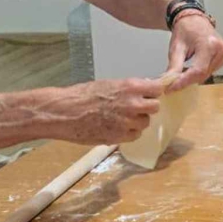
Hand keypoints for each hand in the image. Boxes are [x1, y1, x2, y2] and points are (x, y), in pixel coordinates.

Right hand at [56, 77, 170, 143]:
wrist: (65, 112)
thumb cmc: (82, 95)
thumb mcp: (109, 84)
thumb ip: (128, 89)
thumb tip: (142, 91)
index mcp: (131, 87)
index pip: (157, 89)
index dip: (153, 92)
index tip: (149, 94)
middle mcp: (133, 104)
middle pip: (155, 107)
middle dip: (147, 107)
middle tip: (136, 107)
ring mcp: (128, 122)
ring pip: (145, 123)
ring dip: (137, 121)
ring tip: (122, 118)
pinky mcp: (120, 137)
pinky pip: (135, 135)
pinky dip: (129, 133)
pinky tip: (117, 127)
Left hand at [164, 10, 222, 89]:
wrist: (194, 19)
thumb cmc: (185, 30)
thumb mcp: (176, 48)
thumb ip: (174, 67)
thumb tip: (168, 83)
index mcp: (209, 44)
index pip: (197, 70)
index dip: (184, 82)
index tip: (171, 88)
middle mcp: (220, 49)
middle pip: (203, 74)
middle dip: (186, 81)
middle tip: (172, 84)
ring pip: (207, 74)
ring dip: (193, 77)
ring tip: (181, 73)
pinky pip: (211, 70)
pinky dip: (199, 73)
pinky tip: (191, 68)